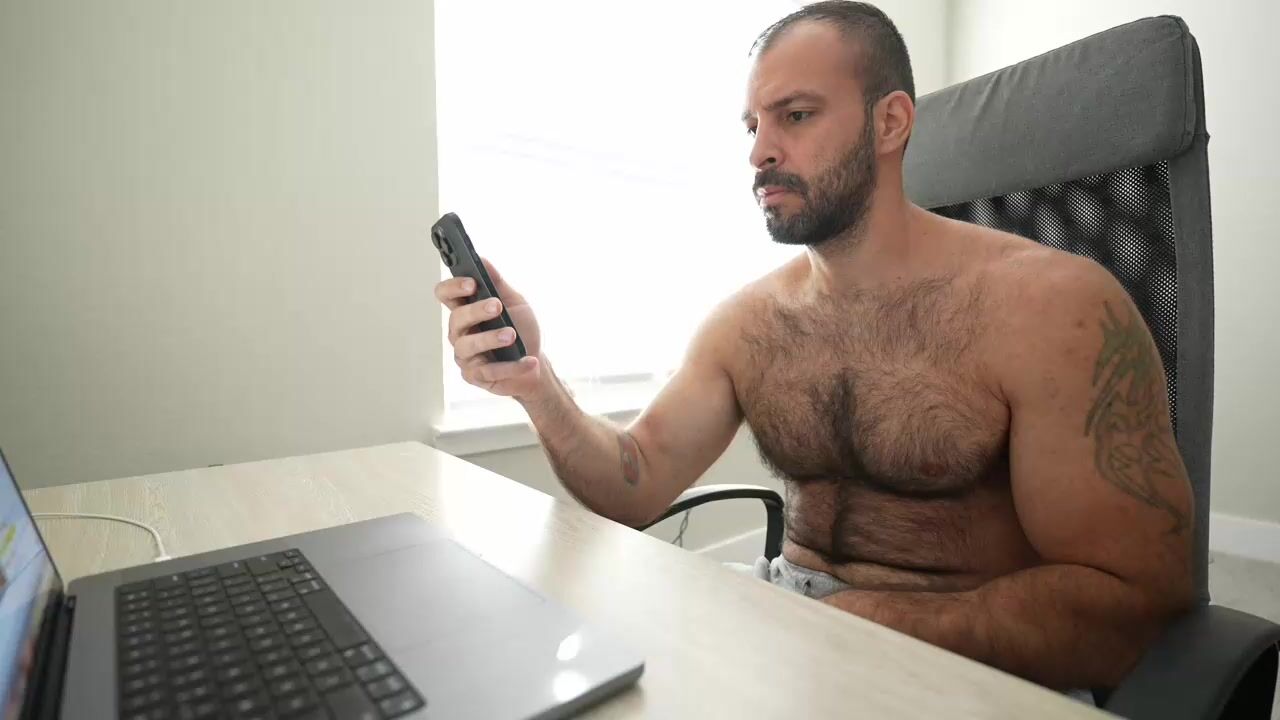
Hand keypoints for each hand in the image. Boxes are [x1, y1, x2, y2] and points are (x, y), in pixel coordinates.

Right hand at [435, 258, 544, 398]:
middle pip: (457, 318)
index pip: (446, 294)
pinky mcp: (475, 376)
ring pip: (468, 346)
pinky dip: (511, 366)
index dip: (453, 287)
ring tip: (512, 335)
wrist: (537, 364)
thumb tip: (481, 259)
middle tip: (497, 306)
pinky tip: (529, 360)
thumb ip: (497, 283)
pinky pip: (489, 371)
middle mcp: (460, 332)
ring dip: (490, 339)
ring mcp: (465, 356)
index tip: (472, 283)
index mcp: (466, 310)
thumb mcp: (515, 303)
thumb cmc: (522, 331)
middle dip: (476, 311)